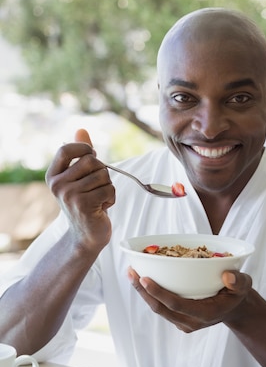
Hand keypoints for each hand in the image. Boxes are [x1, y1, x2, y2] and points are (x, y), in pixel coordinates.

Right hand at [46, 131, 114, 252]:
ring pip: (103, 175)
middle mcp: (58, 185)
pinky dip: (111, 197)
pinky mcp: (84, 205)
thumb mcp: (81, 178)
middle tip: (98, 187)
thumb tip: (81, 130)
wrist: (87, 236)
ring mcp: (69, 195)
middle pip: (91, 161)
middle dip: (102, 172)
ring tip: (99, 199)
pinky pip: (109, 189)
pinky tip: (103, 207)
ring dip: (108, 187)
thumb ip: (81, 155)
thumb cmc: (86, 204)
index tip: (93, 157)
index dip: (84, 148)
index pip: (66, 149)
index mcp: (53, 175)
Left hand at [127, 269, 252, 331]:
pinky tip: (141, 279)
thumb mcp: (244, 285)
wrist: (235, 308)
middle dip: (143, 291)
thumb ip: (238, 281)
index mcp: (205, 314)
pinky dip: (150, 294)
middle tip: (131, 272)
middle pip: (161, 308)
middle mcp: (191, 322)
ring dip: (143, 292)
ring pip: (158, 309)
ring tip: (131, 273)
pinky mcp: (179, 319)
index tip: (144, 278)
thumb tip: (227, 276)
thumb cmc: (238, 293)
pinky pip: (161, 308)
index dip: (158, 293)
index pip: (176, 305)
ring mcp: (183, 323)